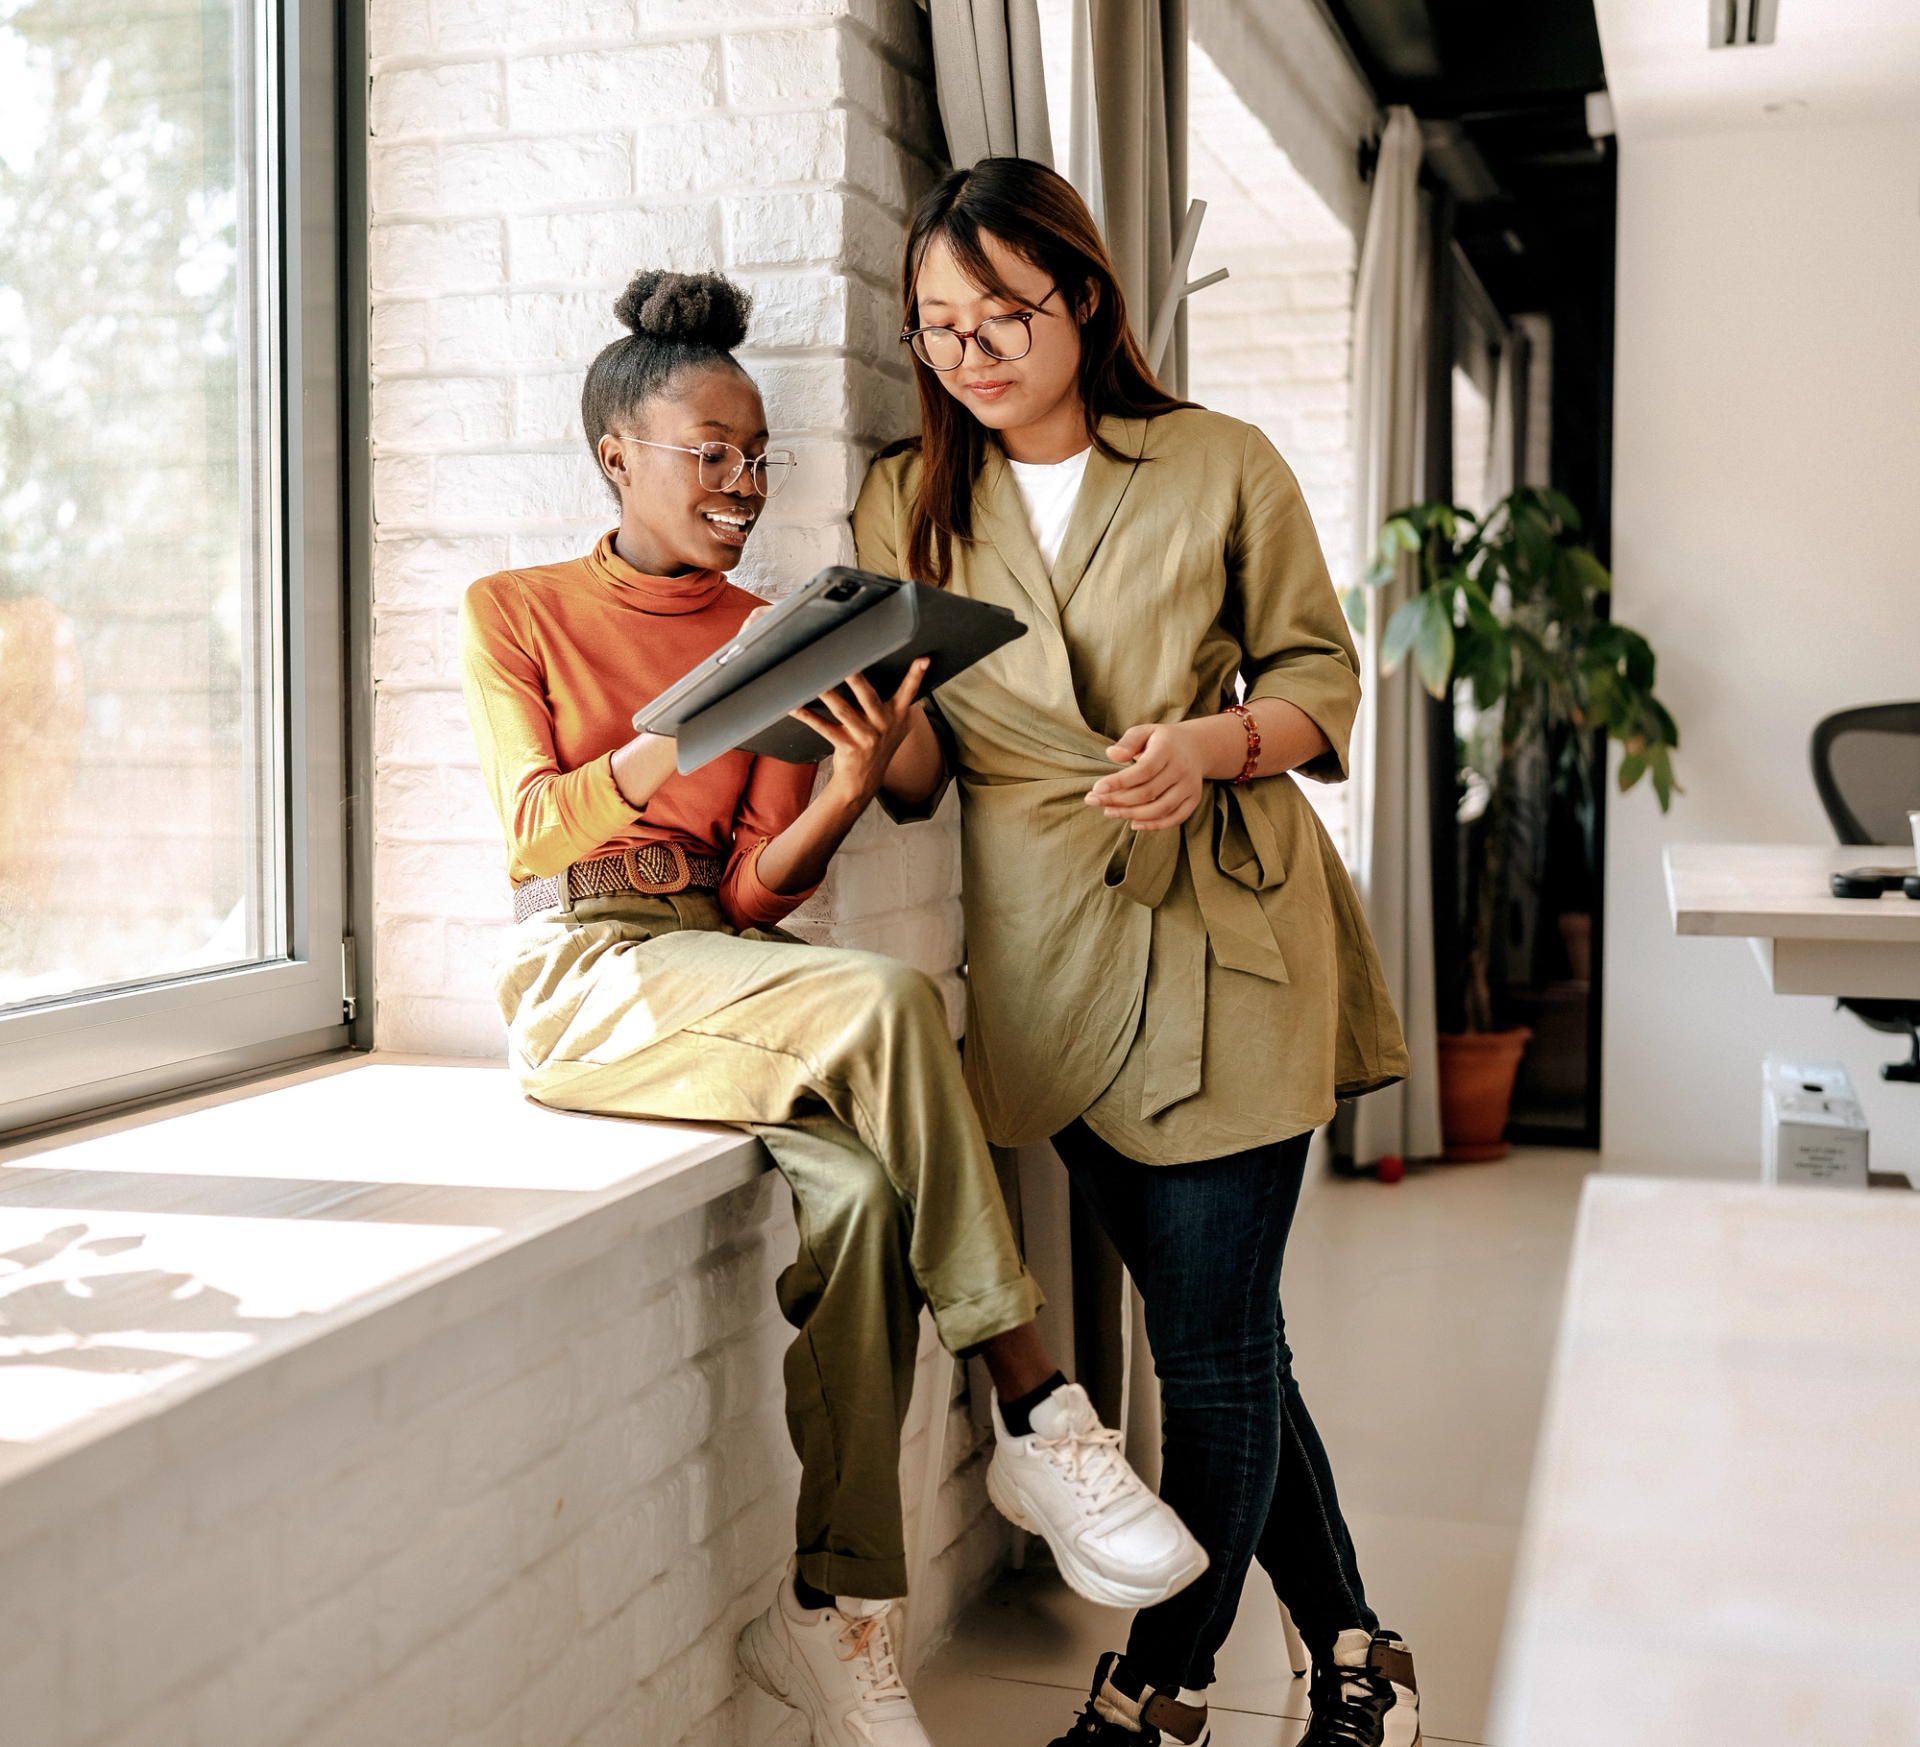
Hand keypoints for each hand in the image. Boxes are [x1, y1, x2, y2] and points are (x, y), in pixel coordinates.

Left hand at [791, 659, 931, 810]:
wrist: (865, 780)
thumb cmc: (880, 744)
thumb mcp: (897, 725)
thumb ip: (901, 703)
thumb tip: (910, 673)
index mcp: (897, 715)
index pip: (908, 692)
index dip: (916, 676)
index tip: (922, 659)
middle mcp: (882, 725)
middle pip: (869, 697)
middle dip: (857, 680)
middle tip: (847, 663)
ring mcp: (864, 737)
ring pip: (843, 711)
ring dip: (828, 695)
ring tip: (816, 681)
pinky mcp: (846, 747)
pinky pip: (824, 728)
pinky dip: (807, 717)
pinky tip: (795, 706)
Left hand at [1085, 721, 1206, 830]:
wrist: (1195, 747)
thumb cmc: (1160, 740)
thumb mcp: (1144, 732)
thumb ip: (1127, 742)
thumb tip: (1111, 755)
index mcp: (1168, 749)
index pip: (1143, 770)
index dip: (1119, 781)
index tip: (1096, 788)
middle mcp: (1182, 769)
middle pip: (1148, 792)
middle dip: (1118, 800)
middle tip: (1093, 800)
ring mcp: (1190, 786)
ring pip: (1160, 808)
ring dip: (1131, 814)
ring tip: (1108, 812)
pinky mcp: (1193, 799)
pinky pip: (1175, 818)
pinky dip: (1154, 825)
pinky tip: (1133, 823)